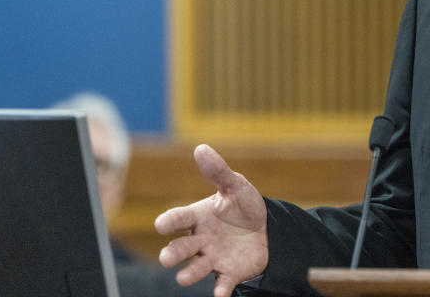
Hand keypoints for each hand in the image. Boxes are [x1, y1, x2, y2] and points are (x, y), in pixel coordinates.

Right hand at [155, 144, 268, 296]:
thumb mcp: (235, 186)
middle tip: (167, 258)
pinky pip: (222, 283)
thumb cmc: (244, 206)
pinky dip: (220, 290)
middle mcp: (200, 240)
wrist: (268, 228)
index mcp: (198, 217)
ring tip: (183, 277)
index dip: (169, 222)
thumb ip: (218, 171)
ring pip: (194, 269)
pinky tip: (219, 295)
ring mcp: (212, 258)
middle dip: (171, 254)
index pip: (178, 218)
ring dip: (188, 274)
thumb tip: (201, 148)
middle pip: (180, 248)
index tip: (161, 225)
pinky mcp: (229, 272)